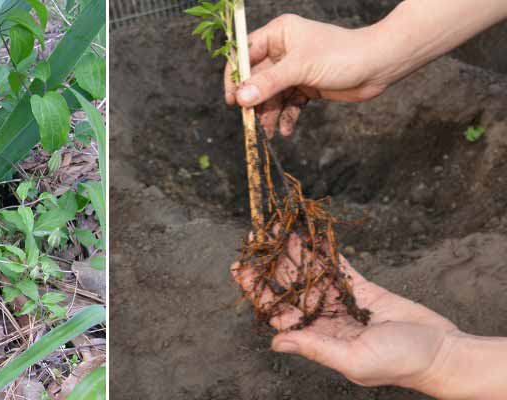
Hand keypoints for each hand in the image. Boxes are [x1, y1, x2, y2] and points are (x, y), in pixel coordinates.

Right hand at [224, 14, 391, 136]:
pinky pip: (288, 103)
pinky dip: (286, 117)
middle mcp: (283, 50)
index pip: (245, 53)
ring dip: (269, 113)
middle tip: (250, 122)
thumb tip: (241, 98)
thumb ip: (269, 83)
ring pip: (272, 95)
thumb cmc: (342, 55)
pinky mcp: (306, 86)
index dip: (236, 76)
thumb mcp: (300, 68)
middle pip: (257, 79)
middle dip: (254, 101)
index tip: (232, 99)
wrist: (379, 66)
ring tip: (269, 132)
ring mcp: (295, 70)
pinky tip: (286, 129)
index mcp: (279, 34)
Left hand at [231, 233, 458, 388]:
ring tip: (275, 228)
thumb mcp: (353, 360)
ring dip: (293, 251)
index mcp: (317, 337)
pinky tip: (307, 234)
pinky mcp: (362, 289)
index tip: (239, 267)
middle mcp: (324, 318)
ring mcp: (342, 302)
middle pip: (289, 287)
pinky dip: (323, 250)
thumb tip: (275, 342)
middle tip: (253, 237)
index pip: (277, 311)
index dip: (257, 289)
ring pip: (310, 273)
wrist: (442, 352)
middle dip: (270, 263)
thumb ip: (314, 348)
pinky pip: (337, 266)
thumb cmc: (400, 363)